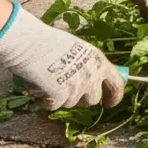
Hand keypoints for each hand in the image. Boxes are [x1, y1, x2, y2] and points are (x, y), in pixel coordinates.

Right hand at [0, 4, 124, 110]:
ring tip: (48, 81)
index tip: (109, 103)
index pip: (117, 84)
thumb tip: (91, 79)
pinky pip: (53, 106)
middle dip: (81, 99)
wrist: (29, 42)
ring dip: (60, 98)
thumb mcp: (78, 49)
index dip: (115, 96)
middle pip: (93, 99)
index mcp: (99, 61)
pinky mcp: (60, 95)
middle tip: (66, 92)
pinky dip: (45, 101)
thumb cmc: (49, 42)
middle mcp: (92, 75)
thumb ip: (87, 65)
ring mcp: (77, 86)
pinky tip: (38, 88)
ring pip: (71, 103)